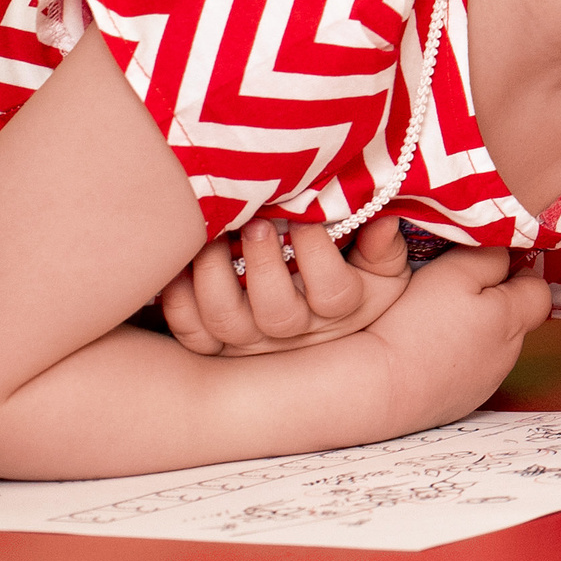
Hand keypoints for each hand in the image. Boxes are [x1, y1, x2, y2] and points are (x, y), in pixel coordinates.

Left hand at [158, 216, 412, 356]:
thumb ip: (383, 247)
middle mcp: (292, 334)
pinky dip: (177, 296)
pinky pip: (188, 328)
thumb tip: (383, 221)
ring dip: (213, 276)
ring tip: (215, 236)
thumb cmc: (354, 280)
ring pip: (224, 321)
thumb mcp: (381, 267)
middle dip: (263, 265)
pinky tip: (183, 262)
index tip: (308, 217)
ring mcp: (249, 343)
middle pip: (276, 315)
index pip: (333, 294)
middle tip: (256, 224)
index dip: (318, 253)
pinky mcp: (213, 343)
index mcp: (338, 313)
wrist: (323, 327)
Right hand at [361, 245, 552, 432]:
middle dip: (494, 302)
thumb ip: (489, 257)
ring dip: (474, 331)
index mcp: (512, 320)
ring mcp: (485, 383)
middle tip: (455, 292)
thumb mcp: (455, 271)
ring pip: (491, 346)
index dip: (517, 274)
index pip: (539, 291)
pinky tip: (427, 353)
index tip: (488, 267)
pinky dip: (456, 359)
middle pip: (515, 319)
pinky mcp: (462, 403)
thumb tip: (507, 253)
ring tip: (435, 324)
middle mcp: (508, 355)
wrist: (380, 387)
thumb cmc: (417, 323)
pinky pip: (469, 371)